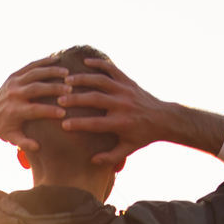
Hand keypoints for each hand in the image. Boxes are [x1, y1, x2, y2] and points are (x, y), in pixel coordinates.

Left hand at [0, 58, 68, 151]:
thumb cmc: (3, 127)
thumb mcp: (12, 137)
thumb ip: (24, 143)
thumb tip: (37, 147)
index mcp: (15, 111)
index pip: (35, 110)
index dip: (49, 111)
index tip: (64, 113)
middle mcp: (14, 94)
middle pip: (36, 89)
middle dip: (54, 88)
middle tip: (70, 89)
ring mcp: (14, 82)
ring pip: (35, 74)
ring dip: (51, 72)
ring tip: (67, 73)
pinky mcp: (15, 75)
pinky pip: (31, 66)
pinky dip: (44, 62)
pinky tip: (57, 60)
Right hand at [57, 55, 223, 166]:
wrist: (163, 118)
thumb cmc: (143, 136)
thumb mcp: (128, 149)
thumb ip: (110, 157)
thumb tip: (92, 161)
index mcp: (121, 123)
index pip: (96, 124)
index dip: (79, 124)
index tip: (64, 125)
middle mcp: (122, 105)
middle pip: (95, 99)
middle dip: (76, 99)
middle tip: (59, 100)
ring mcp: (125, 90)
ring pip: (101, 81)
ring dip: (82, 79)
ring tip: (66, 80)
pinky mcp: (128, 81)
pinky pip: (112, 69)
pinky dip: (99, 64)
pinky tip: (85, 62)